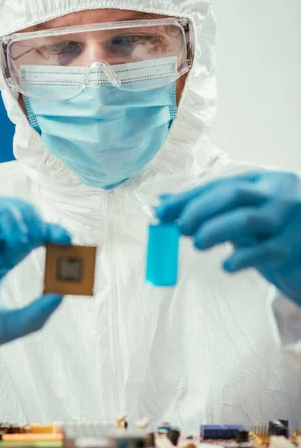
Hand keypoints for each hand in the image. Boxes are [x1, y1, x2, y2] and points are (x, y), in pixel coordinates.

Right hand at [0, 195, 70, 380]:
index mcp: (1, 258)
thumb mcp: (2, 328)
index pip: (31, 233)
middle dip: (30, 217)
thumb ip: (34, 315)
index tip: (67, 240)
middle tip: (40, 236)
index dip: (50, 231)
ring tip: (16, 238)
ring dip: (5, 213)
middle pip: (12, 211)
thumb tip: (63, 294)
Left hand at [156, 171, 300, 305]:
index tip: (161, 212)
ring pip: (248, 219)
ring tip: (197, 243)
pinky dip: (243, 257)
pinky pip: (267, 251)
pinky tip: (227, 266)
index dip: (187, 198)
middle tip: (180, 228)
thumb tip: (161, 204)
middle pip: (233, 194)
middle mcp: (278, 193)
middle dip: (200, 209)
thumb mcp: (243, 217)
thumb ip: (208, 209)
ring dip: (216, 229)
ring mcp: (291, 219)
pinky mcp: (297, 247)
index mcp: (263, 182)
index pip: (219, 185)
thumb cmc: (273, 235)